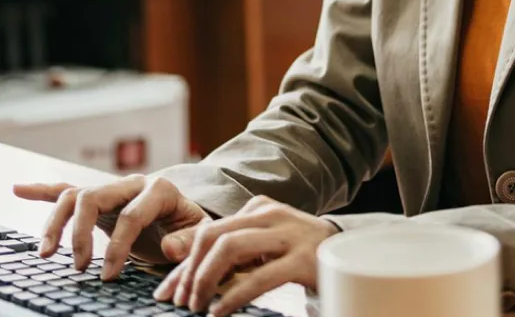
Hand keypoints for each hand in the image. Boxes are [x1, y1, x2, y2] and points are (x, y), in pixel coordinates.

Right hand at [13, 175, 208, 276]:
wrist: (188, 219)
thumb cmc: (193, 229)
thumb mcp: (202, 235)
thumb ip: (189, 241)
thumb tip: (167, 247)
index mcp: (160, 189)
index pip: (131, 215)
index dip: (118, 247)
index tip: (108, 276)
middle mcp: (132, 183)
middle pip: (94, 197)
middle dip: (81, 234)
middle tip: (81, 268)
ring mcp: (113, 189)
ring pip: (75, 195)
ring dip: (57, 222)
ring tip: (48, 254)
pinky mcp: (99, 200)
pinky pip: (67, 190)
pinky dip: (43, 191)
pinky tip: (20, 190)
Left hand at [153, 195, 339, 315]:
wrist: (349, 253)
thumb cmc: (299, 253)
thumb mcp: (262, 247)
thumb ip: (230, 251)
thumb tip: (182, 265)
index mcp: (258, 208)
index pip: (209, 230)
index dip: (183, 263)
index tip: (165, 291)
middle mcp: (270, 214)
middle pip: (214, 234)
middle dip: (189, 271)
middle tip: (180, 301)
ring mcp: (287, 235)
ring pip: (230, 248)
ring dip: (205, 281)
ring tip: (196, 307)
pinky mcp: (302, 260)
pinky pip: (258, 277)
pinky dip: (233, 296)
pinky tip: (219, 312)